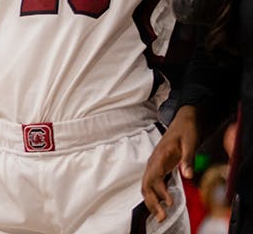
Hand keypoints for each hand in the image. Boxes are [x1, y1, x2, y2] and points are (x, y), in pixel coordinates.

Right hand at [141, 105, 197, 222]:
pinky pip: (152, 183)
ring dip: (151, 201)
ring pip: (147, 185)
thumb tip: (188, 175)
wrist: (184, 120)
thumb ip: (188, 159)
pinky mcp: (159, 167)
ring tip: (160, 215)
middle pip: (146, 184)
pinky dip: (154, 195)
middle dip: (152, 202)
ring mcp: (155, 164)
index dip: (159, 191)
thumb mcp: (190, 142)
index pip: (154, 176)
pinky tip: (160, 204)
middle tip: (161, 217)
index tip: (169, 202)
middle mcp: (154, 161)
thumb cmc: (186, 129)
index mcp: (159, 155)